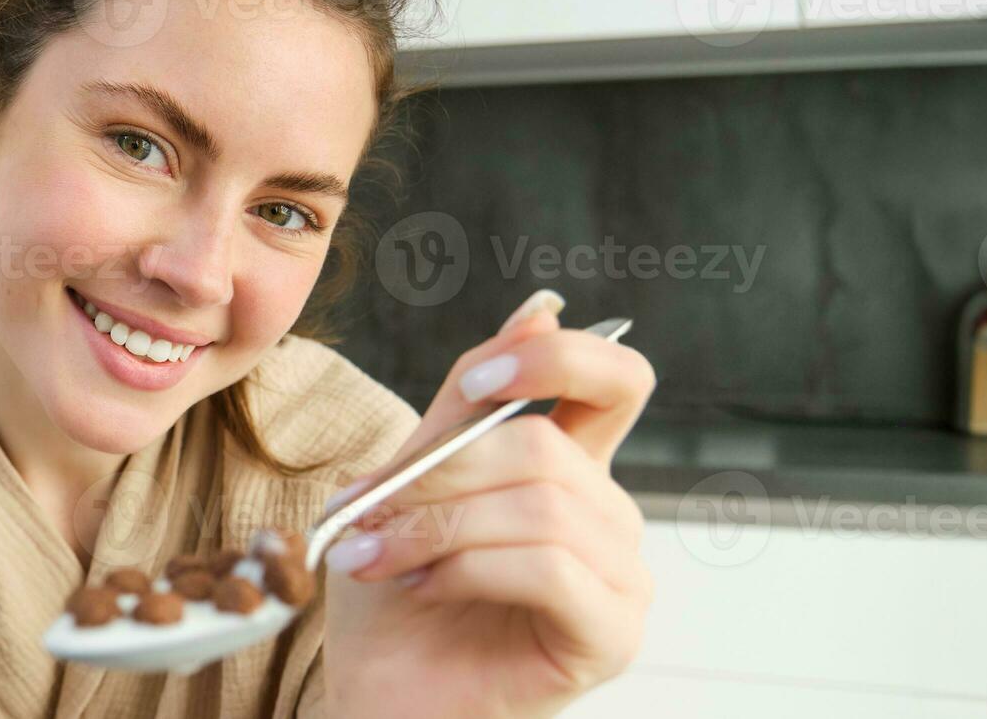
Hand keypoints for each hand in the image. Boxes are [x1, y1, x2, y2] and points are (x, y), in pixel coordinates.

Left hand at [318, 289, 656, 718]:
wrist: (378, 698)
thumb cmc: (392, 603)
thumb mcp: (410, 485)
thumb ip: (465, 407)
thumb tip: (539, 307)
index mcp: (570, 472)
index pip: (617, 379)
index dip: (554, 359)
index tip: (472, 386)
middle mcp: (609, 519)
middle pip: (546, 447)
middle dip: (438, 473)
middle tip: (365, 508)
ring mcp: (621, 580)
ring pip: (540, 506)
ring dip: (435, 526)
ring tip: (373, 556)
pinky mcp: (611, 636)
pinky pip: (549, 567)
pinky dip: (467, 569)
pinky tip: (423, 589)